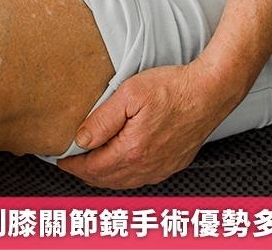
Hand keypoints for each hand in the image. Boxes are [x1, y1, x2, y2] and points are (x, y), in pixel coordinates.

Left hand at [57, 61, 241, 188]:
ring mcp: (162, 168)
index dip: (72, 165)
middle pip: (106, 179)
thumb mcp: (128, 95)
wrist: (211, 91)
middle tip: (69, 164)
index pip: (92, 167)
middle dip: (84, 174)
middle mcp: (147, 166)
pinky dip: (123, 177)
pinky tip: (119, 167)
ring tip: (89, 167)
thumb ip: (101, 120)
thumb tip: (80, 140)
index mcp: (132, 151)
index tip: (60, 159)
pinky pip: (142, 179)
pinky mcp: (173, 164)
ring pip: (124, 182)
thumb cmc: (173, 89)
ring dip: (103, 177)